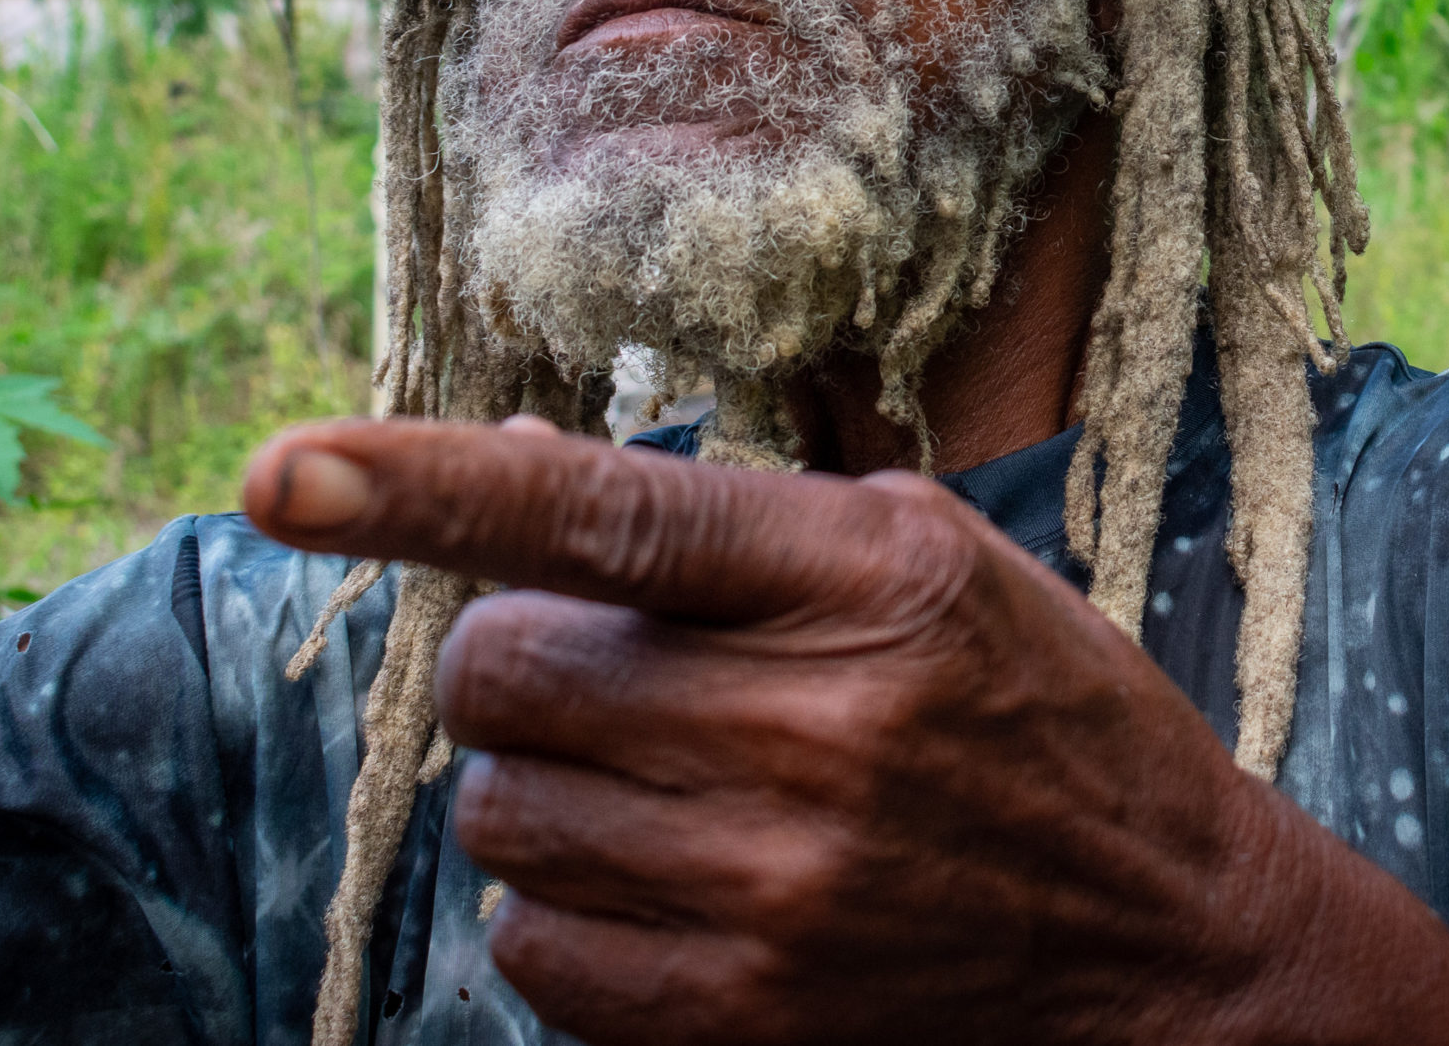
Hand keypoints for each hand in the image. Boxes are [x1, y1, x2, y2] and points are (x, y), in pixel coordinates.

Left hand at [241, 417, 1448, 1045]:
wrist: (1170, 946)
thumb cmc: (1041, 714)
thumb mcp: (925, 562)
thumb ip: (722, 518)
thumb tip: (502, 459)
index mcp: (866, 579)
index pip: (604, 513)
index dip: (422, 486)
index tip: (278, 472)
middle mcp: (815, 733)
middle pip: (508, 672)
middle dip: (525, 658)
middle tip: (621, 673)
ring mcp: (776, 891)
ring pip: (505, 815)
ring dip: (550, 787)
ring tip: (676, 786)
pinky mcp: (743, 1018)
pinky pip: (533, 951)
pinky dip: (563, 909)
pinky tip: (668, 882)